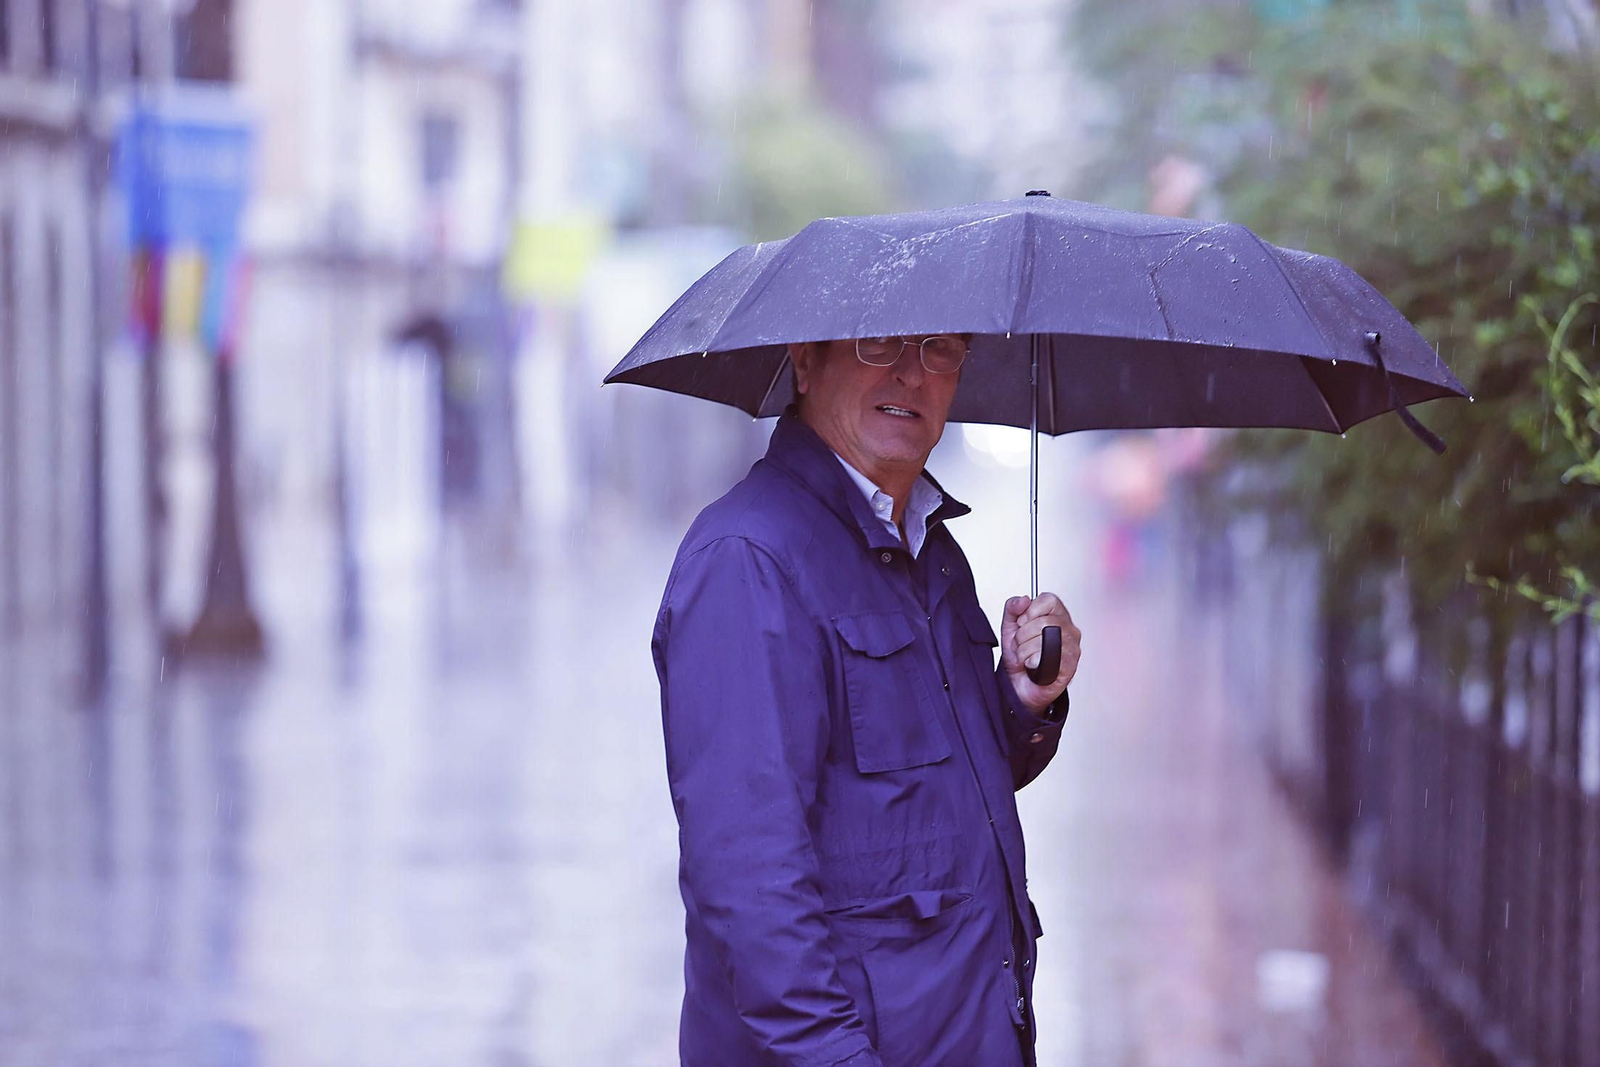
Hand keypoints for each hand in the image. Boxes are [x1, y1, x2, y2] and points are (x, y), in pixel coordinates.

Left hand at [1000, 593, 1080, 714]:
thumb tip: (1023, 600)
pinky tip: (1033, 665)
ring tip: (1026, 656)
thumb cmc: (1019, 657)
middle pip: (1044, 621)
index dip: (1030, 611)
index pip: (1049, 600)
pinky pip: (1048, 657)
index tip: (1022, 623)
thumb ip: (1013, 608)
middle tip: (1021, 645)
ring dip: (1025, 650)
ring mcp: (1072, 648)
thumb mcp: (1010, 627)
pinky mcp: (1070, 666)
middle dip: (1022, 635)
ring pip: (1045, 639)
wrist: (1019, 686)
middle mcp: (1069, 630)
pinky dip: (1032, 661)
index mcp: (1057, 616)